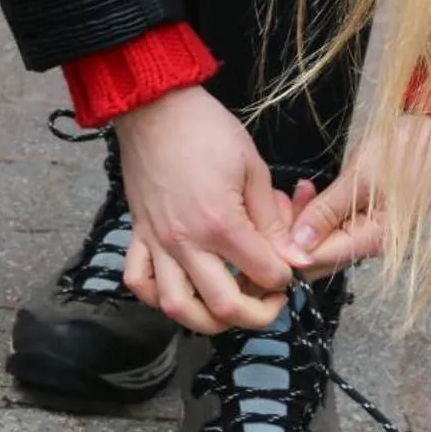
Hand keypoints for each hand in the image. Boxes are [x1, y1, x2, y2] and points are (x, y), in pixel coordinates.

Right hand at [112, 85, 301, 332]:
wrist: (155, 109)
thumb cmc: (205, 130)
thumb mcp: (253, 168)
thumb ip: (271, 219)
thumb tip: (292, 255)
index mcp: (221, 223)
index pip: (264, 273)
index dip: (287, 278)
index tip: (292, 269)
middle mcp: (186, 241)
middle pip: (222, 307)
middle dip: (257, 315)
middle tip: (271, 303)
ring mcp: (157, 242)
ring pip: (176, 307)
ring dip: (206, 321)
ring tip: (227, 310)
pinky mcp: (138, 235)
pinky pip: (138, 280)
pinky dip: (156, 296)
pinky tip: (180, 290)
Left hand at [286, 113, 430, 279]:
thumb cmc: (409, 149)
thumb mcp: (361, 177)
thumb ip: (327, 212)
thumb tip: (297, 244)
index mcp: (372, 240)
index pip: (317, 260)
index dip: (286, 249)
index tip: (267, 226)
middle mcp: (371, 245)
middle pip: (317, 255)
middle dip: (290, 234)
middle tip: (278, 202)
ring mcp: (369, 234)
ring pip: (321, 242)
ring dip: (301, 221)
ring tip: (296, 191)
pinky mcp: (366, 221)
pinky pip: (332, 227)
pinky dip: (315, 213)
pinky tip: (307, 192)